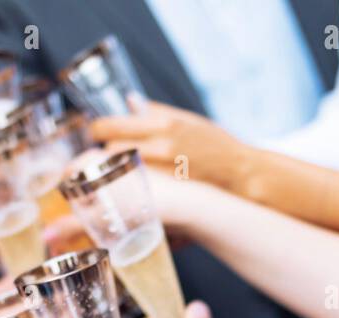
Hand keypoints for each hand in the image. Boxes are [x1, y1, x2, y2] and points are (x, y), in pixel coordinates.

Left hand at [90, 100, 251, 193]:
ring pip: (119, 174)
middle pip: (110, 151)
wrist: (242, 178)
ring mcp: (162, 174)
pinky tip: (128, 192)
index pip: (112, 125)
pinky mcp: (166, 195)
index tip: (96, 134)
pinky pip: (135, 192)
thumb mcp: (188, 121)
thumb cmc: (217, 148)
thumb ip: (156, 113)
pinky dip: (127, 190)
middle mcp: (161, 148)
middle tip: (102, 158)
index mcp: (164, 125)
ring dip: (112, 174)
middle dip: (101, 155)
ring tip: (113, 175)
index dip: (97, 130)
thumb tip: (129, 101)